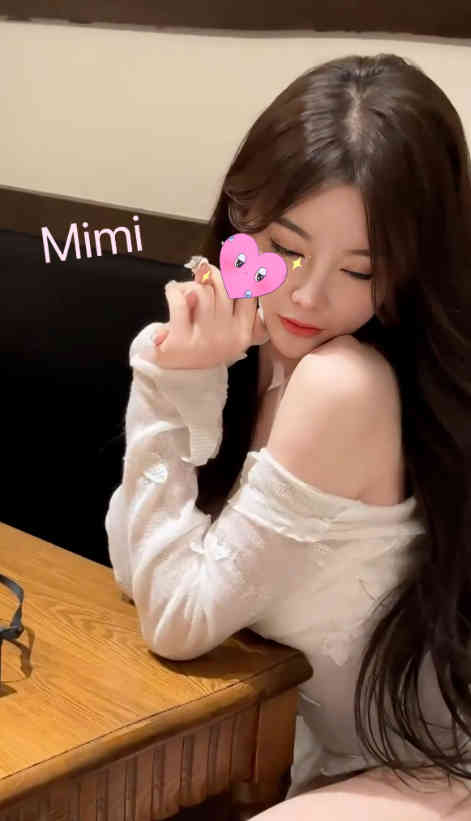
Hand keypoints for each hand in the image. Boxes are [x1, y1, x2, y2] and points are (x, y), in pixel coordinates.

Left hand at [152, 260, 268, 368]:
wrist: (180, 376)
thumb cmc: (203, 346)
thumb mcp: (226, 330)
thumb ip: (235, 305)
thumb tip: (246, 267)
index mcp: (243, 333)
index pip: (248, 294)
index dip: (242, 272)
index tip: (239, 259)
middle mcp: (228, 336)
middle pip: (224, 288)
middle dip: (211, 275)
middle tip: (202, 271)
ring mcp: (206, 339)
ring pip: (203, 292)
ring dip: (190, 285)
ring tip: (183, 290)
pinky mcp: (182, 340)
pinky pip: (180, 300)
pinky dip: (173, 291)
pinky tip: (171, 292)